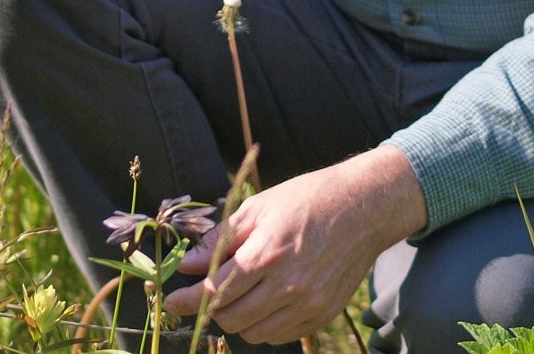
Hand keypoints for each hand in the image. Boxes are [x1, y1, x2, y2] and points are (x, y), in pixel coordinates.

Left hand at [162, 147, 427, 345]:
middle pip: (230, 319)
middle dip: (210, 309)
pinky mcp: (323, 313)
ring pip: (254, 333)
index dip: (185, 300)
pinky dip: (264, 325)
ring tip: (238, 294)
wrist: (364, 207)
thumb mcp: (258, 208)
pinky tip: (263, 302)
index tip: (170, 301)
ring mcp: (308, 304)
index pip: (212, 291)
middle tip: (206, 292)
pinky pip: (280, 334)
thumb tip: (186, 264)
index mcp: (266, 254)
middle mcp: (287, 286)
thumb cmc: (307, 199)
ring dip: (237, 319)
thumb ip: (220, 240)